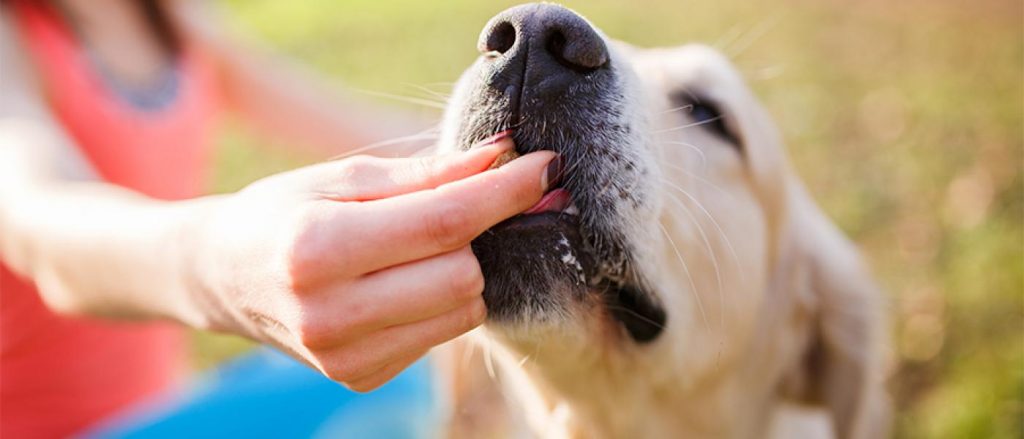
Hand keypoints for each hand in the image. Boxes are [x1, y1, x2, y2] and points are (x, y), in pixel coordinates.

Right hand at [188, 136, 554, 390]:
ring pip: (464, 308)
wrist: (222, 276)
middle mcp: (329, 313)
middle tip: (458, 206)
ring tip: (419, 246)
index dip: (504, 193)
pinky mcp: (360, 377)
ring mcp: (345, 356)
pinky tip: (402, 282)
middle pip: (463, 272)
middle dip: (475, 233)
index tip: (545, 167)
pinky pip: (442, 333)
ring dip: (462, 269)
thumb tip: (503, 156)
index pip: (443, 222)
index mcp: (316, 247)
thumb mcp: (344, 176)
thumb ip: (427, 173)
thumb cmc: (284, 211)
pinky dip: (440, 300)